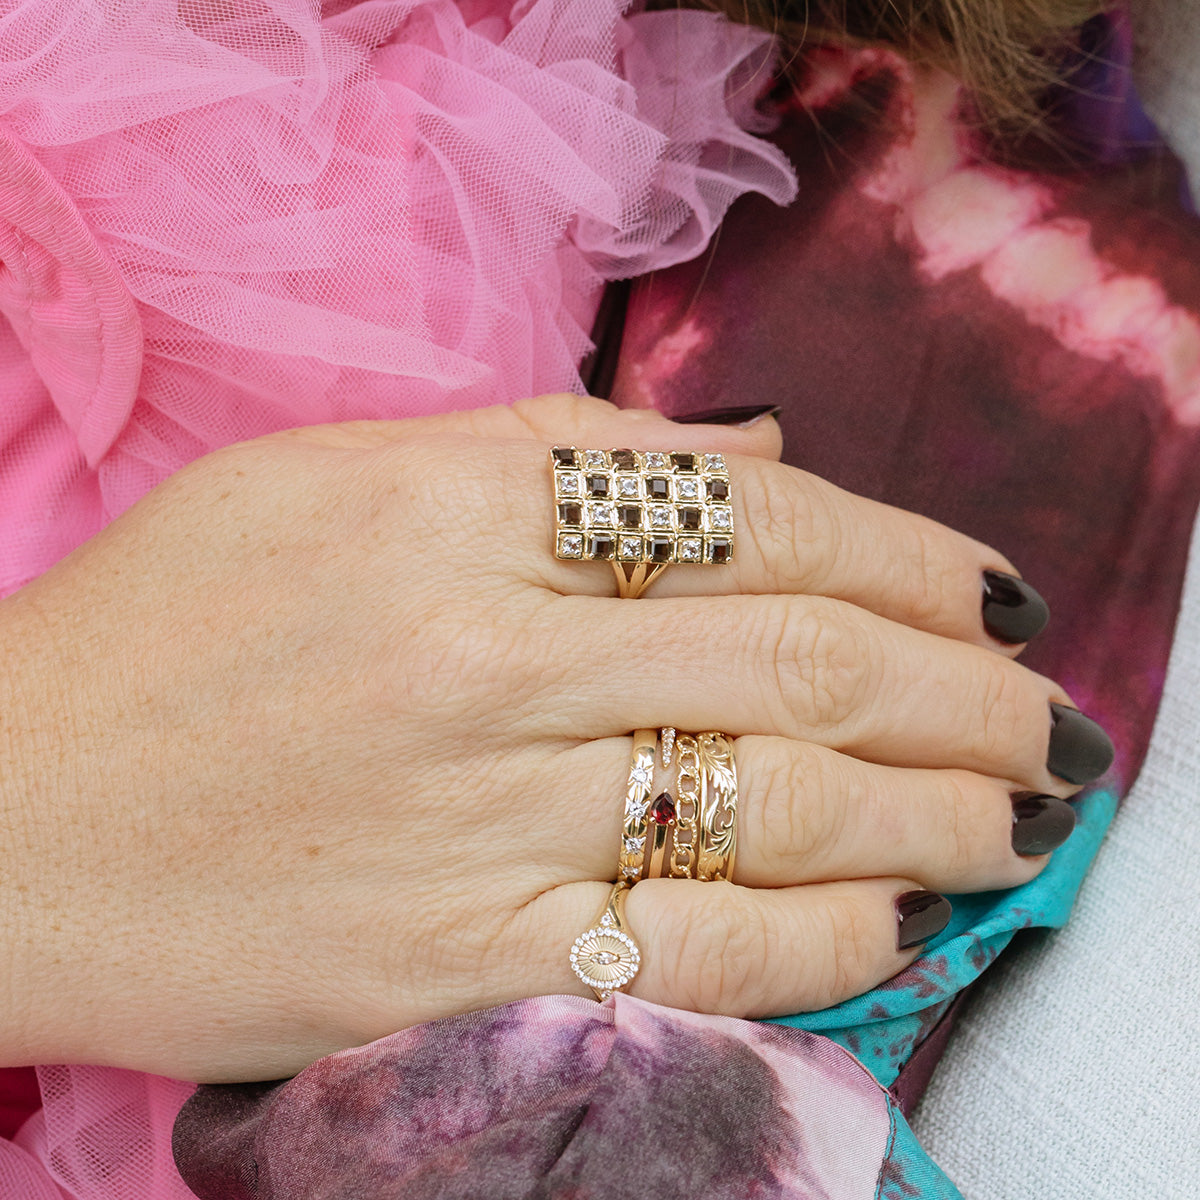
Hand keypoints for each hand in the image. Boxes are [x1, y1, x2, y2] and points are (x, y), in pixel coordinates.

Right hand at [0, 394, 1107, 1081]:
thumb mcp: (328, 480)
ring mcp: (472, 824)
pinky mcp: (452, 969)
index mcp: (444, 514)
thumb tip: (750, 462)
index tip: (983, 587)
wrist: (8, 820)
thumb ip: (543, 453)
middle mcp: (477, 660)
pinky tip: (898, 916)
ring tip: (1017, 812)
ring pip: (773, 807)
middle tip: (1045, 711)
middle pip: (793, 655)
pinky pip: (691, 955)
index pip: (745, 517)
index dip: (898, 549)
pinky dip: (821, 937)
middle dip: (957, 684)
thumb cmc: (164, 633)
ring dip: (932, 810)